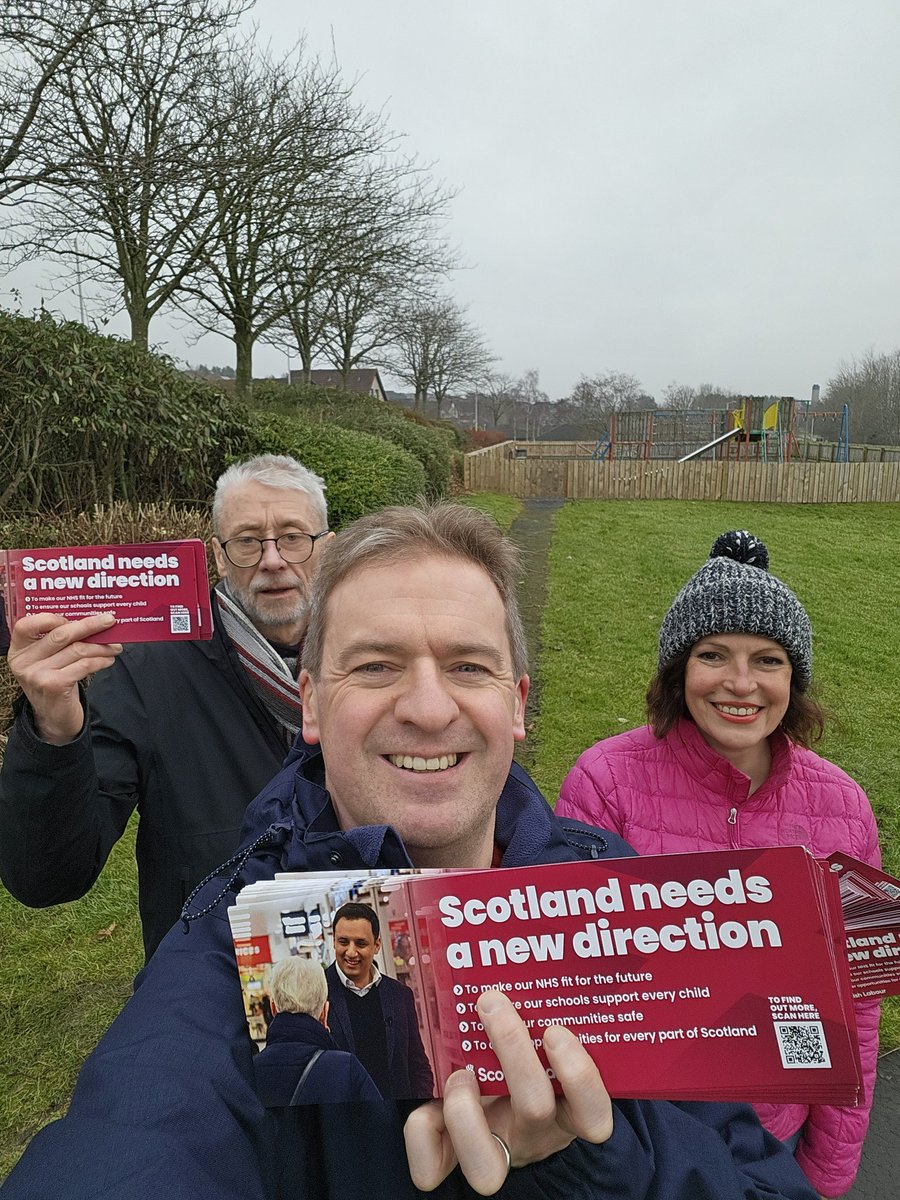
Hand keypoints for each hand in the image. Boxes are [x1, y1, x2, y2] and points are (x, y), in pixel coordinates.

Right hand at [8, 612, 121, 743]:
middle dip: (89, 625)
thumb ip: (58, 641)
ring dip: (101, 646)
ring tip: (115, 646)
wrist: (54, 718)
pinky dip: (101, 660)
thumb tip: (91, 620)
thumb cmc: (54, 682)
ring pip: (77, 649)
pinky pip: (84, 665)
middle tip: (109, 620)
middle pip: (60, 634)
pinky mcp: (54, 685)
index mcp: (18, 650)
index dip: (51, 617)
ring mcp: (37, 674)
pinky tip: (109, 660)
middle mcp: (23, 661)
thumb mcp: (48, 660)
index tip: (75, 617)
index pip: (26, 625)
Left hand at [404, 990, 613, 1194]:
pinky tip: (429, 1096)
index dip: (579, 1076)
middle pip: (536, 1110)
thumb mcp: (540, 1039)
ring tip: (461, 1069)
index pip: (594, 1115)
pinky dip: (422, 1129)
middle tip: (494, 1004)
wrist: (498, 1100)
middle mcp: (532, 1136)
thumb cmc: (525, 1056)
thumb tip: (530, 946)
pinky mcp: (451, 1159)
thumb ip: (540, 1008)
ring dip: (465, 1107)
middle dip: (512, 1050)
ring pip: (485, 1167)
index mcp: (566, 1109)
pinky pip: (430, 1168)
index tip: (555, 1030)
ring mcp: (493, 1151)